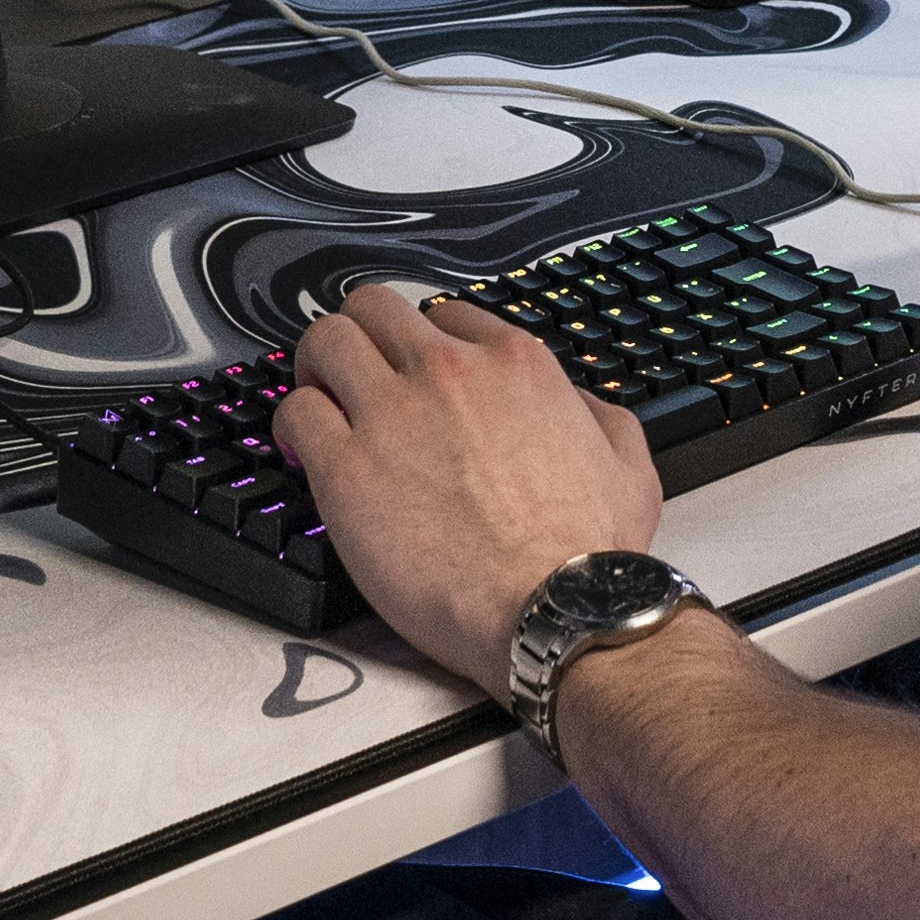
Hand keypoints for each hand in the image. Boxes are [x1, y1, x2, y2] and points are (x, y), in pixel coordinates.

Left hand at [272, 285, 663, 683]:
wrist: (553, 611)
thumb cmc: (586, 554)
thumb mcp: (628, 464)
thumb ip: (596, 413)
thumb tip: (576, 401)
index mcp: (515, 365)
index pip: (446, 315)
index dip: (424, 345)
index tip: (413, 373)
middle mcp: (448, 372)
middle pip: (374, 308)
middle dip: (361, 336)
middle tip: (353, 372)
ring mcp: (392, 413)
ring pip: (326, 340)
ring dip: (316, 365)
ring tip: (317, 398)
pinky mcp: (346, 467)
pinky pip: (295, 411)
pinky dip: (290, 424)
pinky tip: (298, 448)